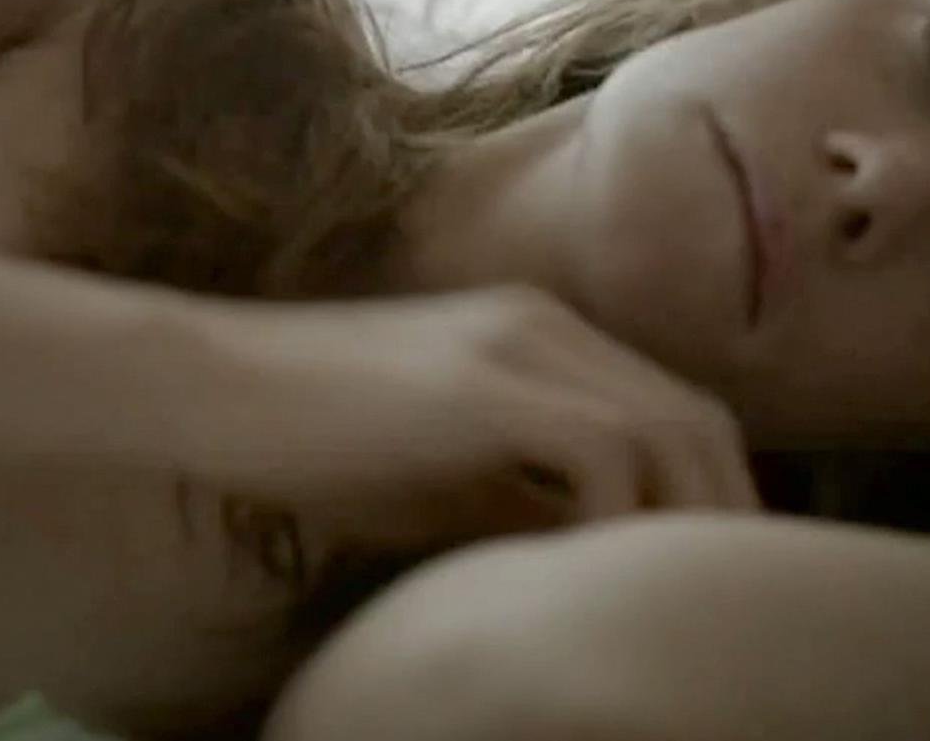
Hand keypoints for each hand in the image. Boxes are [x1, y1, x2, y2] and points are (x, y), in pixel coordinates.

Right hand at [183, 285, 760, 551]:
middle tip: (728, 604)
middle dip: (728, 511)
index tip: (712, 578)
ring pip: (670, 428)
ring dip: (690, 519)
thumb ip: (518, 504)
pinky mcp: (478, 382)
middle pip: (697, 418)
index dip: (711, 496)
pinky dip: (620, 514)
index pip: (675, 412)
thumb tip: (593, 567)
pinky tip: (594, 572)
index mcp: (540, 335)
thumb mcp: (435, 479)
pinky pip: (603, 448)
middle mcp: (545, 325)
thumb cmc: (304, 440)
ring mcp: (515, 344)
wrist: (202, 386)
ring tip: (679, 601)